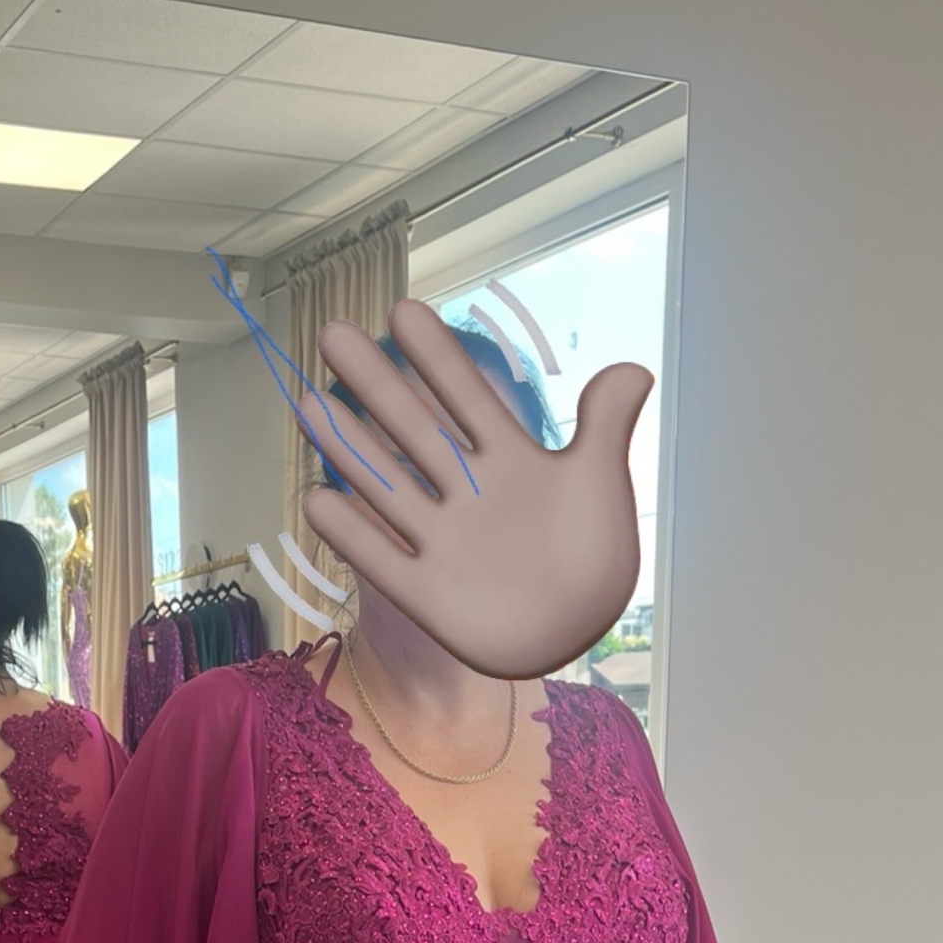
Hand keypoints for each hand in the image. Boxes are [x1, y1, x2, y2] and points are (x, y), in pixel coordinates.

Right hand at [302, 298, 653, 679]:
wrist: (579, 632)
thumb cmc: (595, 558)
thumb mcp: (601, 484)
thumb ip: (606, 425)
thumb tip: (633, 369)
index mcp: (509, 462)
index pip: (466, 397)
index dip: (436, 356)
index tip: (402, 311)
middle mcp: (467, 493)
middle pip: (414, 429)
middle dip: (376, 383)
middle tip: (334, 333)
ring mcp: (444, 541)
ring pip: (387, 487)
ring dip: (349, 449)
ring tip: (309, 404)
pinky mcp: (429, 594)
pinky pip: (382, 560)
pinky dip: (350, 535)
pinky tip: (314, 500)